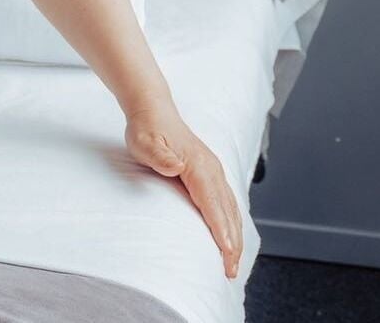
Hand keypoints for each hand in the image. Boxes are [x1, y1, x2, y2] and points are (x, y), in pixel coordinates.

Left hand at [124, 104, 243, 279]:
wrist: (153, 109)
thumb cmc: (146, 128)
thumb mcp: (144, 141)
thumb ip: (158, 154)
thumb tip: (174, 166)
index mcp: (198, 166)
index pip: (213, 205)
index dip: (221, 232)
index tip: (227, 254)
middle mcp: (212, 170)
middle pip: (228, 212)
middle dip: (232, 243)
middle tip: (230, 271)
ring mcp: (213, 172)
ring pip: (231, 209)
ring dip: (235, 236)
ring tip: (233, 262)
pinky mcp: (210, 173)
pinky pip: (227, 202)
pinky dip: (232, 223)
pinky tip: (231, 236)